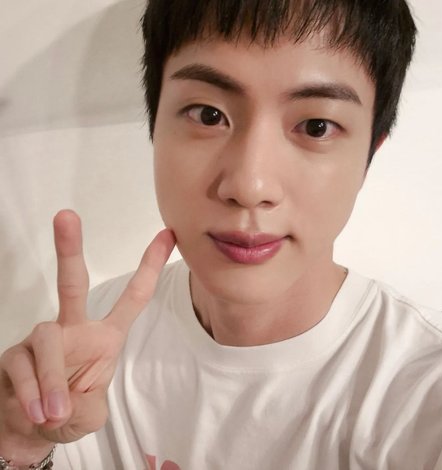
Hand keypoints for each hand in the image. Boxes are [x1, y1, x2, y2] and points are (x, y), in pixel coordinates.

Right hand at [0, 210, 174, 462]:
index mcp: (104, 335)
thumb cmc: (71, 410)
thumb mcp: (92, 411)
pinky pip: (23, 365)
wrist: (33, 430)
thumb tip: (61, 402)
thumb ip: (85, 404)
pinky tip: (38, 411)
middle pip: (73, 283)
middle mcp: (73, 328)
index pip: (133, 297)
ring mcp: (43, 338)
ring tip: (55, 411)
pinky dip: (32, 392)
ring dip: (51, 378)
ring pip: (46, 338)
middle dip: (70, 249)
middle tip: (66, 216)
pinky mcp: (15, 354)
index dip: (149, 267)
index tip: (168, 235)